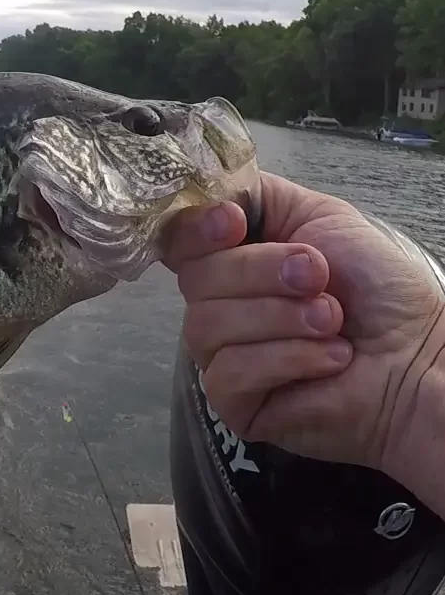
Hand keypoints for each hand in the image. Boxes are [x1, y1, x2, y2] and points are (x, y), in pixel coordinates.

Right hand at [161, 171, 444, 493]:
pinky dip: (285, 360)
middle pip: (194, 281)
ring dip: (281, 319)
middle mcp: (214, 307)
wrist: (417, 356)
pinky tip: (327, 360)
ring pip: (207, 327)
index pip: (177, 241)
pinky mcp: (232, 403)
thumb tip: (209, 191)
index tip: (235, 224)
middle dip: (261, 273)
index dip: (196, 231)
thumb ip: (259, 197)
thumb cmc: (378, 289)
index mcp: (230, 261)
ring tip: (333, 323)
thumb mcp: (323, 218)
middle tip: (319, 279)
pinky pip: (228, 372)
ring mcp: (218, 357)